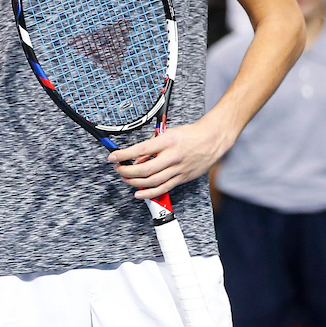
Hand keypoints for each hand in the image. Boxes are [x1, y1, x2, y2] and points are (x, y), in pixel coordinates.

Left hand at [107, 118, 231, 199]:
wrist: (212, 139)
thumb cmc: (189, 134)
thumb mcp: (168, 133)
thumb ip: (152, 145)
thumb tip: (136, 158)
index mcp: (167, 141)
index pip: (141, 150)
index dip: (124, 155)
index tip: (113, 157)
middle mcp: (173, 156)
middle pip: (145, 169)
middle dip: (127, 171)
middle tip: (118, 169)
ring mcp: (178, 169)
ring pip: (152, 181)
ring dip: (135, 182)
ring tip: (125, 178)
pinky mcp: (182, 178)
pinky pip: (163, 188)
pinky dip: (149, 193)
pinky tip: (138, 193)